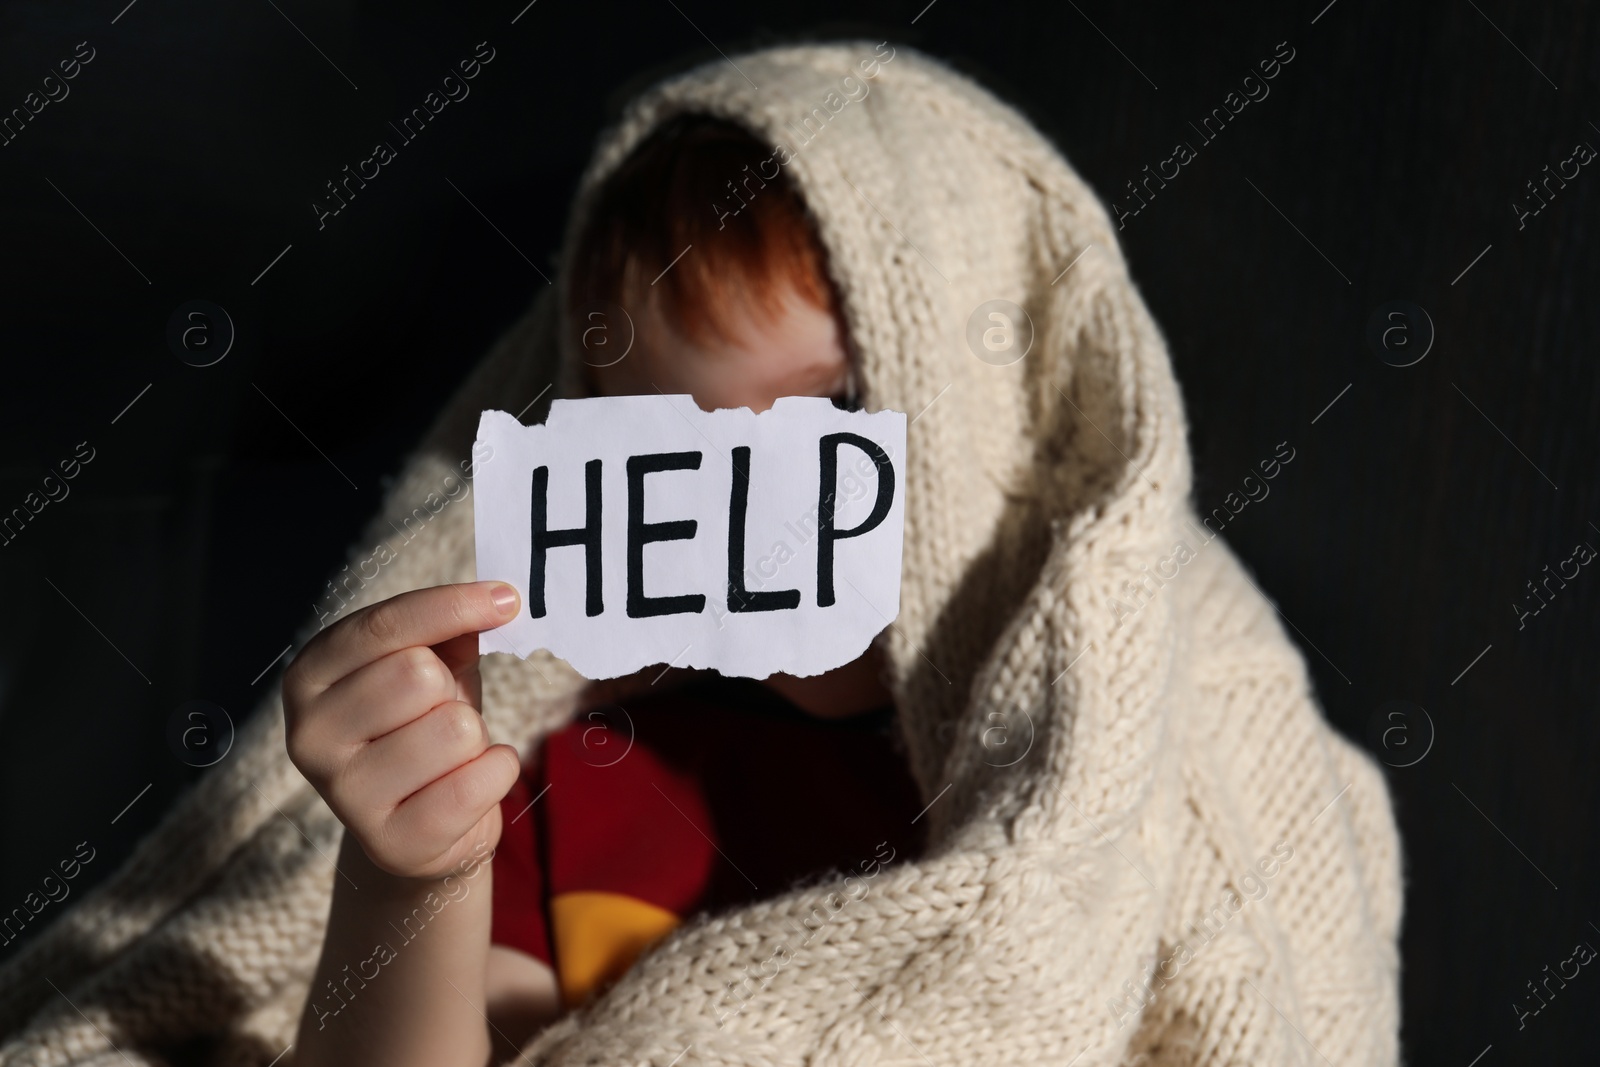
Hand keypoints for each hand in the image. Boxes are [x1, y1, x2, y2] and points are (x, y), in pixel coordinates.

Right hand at [283, 581, 523, 881]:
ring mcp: (344, 796)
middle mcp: (309, 735)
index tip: (506, 598)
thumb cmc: (424, 726)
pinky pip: (474, 784)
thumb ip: (449, 628)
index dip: (451, 606)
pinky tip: (468, 784)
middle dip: (452, 690)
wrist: (425, 824)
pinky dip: (495, 775)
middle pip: (417, 674)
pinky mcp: (389, 843)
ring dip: (474, 739)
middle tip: (441, 714)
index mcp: (310, 677)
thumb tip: (494, 601)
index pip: (384, 626)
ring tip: (449, 756)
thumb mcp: (429, 665)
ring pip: (454, 729)